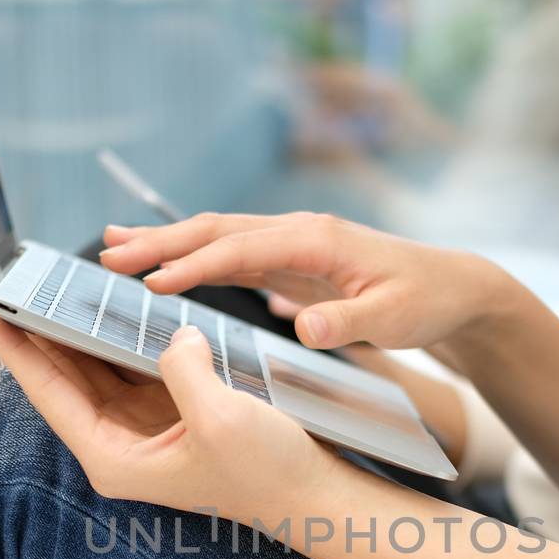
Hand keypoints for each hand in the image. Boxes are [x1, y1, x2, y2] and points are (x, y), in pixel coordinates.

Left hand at [0, 312, 344, 524]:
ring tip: (43, 283)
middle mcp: (119, 445)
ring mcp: (145, 428)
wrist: (314, 495)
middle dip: (36, 332)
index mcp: (114, 458)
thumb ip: (182, 367)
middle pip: (65, 378)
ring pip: (96, 368)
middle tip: (4, 283)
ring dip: (74, 328)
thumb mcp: (220, 417)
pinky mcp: (173, 412)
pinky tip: (105, 302)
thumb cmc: (268, 472)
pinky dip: (119, 333)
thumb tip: (173, 334)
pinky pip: (132, 364)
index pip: (49, 393)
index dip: (15, 348)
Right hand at [97, 212, 512, 354]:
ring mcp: (291, 244)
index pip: (242, 249)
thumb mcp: (392, 319)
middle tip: (108, 255)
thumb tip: (301, 326)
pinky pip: (232, 255)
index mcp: (315, 240)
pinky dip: (195, 258)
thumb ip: (347, 324)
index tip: (153, 282)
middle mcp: (297, 232)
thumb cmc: (424, 301)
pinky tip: (164, 266)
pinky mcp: (290, 262)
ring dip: (168, 243)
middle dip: (161, 242)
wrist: (450, 288)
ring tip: (116, 248)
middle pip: (217, 232)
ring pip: (218, 238)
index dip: (195, 265)